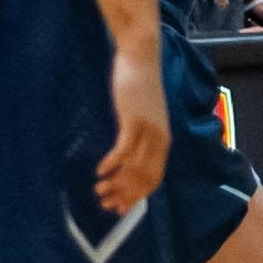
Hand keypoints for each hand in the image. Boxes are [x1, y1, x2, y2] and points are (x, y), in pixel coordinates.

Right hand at [93, 48, 168, 215]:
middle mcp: (159, 137)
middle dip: (123, 196)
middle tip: (104, 203)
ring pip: (133, 168)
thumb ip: (143, 136)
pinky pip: (123, 150)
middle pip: (143, 179)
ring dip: (114, 184)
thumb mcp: (148, 114)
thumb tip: (129, 160)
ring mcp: (147, 129)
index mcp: (164, 139)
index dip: (137, 197)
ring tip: (99, 190)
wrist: (141, 55)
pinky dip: (111, 164)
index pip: (154, 179)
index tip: (120, 208)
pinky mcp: (133, 119)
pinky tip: (100, 169)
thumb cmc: (141, 84)